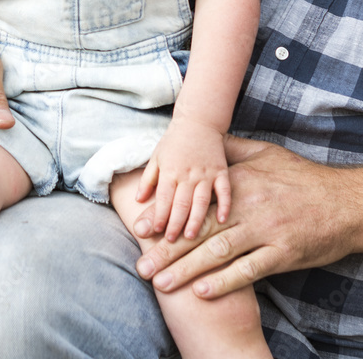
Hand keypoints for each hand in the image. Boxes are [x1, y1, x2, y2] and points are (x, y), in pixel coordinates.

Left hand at [133, 135, 358, 298]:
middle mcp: (249, 206)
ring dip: (187, 270)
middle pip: (201, 230)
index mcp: (240, 182)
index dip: (167, 215)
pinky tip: (203, 292)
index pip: (195, 200)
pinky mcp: (284, 254)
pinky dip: (225, 282)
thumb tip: (204, 139)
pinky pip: (249, 270)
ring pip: (219, 252)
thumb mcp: (265, 153)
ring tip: (160, 283)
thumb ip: (231, 149)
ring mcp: (267, 231)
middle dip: (167, 250)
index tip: (140, 229)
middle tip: (141, 266)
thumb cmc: (302, 177)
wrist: (346, 202)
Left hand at [137, 117, 230, 240]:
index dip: (160, 217)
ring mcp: (206, 173)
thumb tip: (138, 201)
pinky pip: (224, 190)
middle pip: (181, 204)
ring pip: (201, 201)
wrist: (198, 120)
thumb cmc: (174, 140)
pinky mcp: (221, 170)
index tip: (157, 233)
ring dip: (196, 220)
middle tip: (172, 242)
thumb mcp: (156, 157)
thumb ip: (147, 179)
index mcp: (170, 171)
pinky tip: (222, 219)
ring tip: (192, 237)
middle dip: (175, 224)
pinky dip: (225, 205)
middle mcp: (188, 174)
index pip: (164, 199)